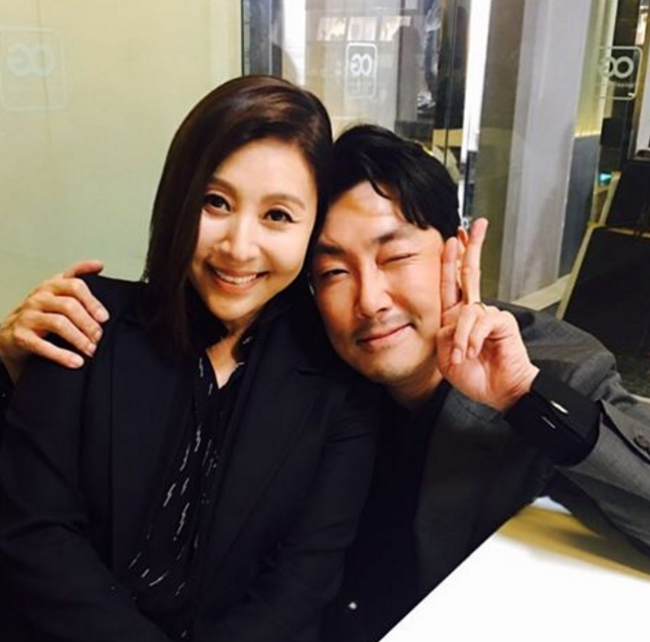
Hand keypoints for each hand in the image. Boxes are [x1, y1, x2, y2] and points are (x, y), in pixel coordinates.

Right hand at [0, 260, 107, 382]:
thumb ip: (76, 280)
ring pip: (59, 323)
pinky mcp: (21, 335)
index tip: (105, 316)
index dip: (92, 300)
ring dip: (79, 338)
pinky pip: (43, 345)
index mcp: (52, 286)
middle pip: (70, 305)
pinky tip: (76, 361)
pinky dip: (62, 355)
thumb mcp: (56, 293)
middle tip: (100, 336)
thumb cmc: (40, 313)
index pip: (74, 283)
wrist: (9, 333)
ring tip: (91, 350)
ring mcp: (29, 316)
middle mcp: (40, 297)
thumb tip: (100, 264)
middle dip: (89, 323)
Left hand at [436, 220, 538, 411]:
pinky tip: (473, 351)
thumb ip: (444, 332)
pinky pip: (480, 321)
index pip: (452, 283)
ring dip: (459, 337)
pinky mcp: (502, 321)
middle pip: (471, 272)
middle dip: (472, 247)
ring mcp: (490, 315)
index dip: (450, 262)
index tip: (452, 239)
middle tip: (474, 225)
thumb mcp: (445, 354)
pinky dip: (471, 339)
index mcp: (457, 317)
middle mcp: (474, 311)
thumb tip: (454, 319)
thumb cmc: (474, 375)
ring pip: (466, 311)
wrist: (498, 392)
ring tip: (462, 355)